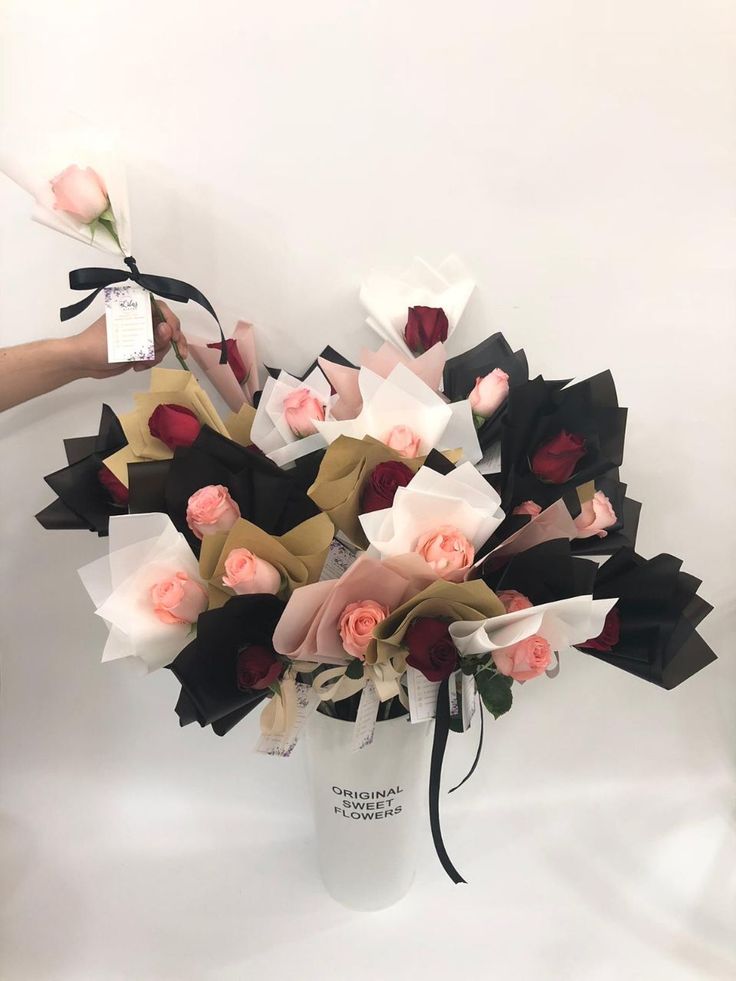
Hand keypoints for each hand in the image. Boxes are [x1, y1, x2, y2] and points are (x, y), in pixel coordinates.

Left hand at [71, 300, 188, 378]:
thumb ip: (150, 337)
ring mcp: (140, 334)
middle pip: (166, 327)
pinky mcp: (139, 348)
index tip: (174, 337)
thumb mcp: (126, 342)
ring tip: (142, 362)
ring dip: (157, 355)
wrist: (83, 362)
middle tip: (172, 354)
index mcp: (134, 310)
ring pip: (162, 343)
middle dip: (167, 343)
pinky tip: (137, 366)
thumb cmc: (98, 346)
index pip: (160, 309)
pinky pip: (155, 353)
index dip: (171, 321)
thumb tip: (169, 330)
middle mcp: (139, 320)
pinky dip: (150, 361)